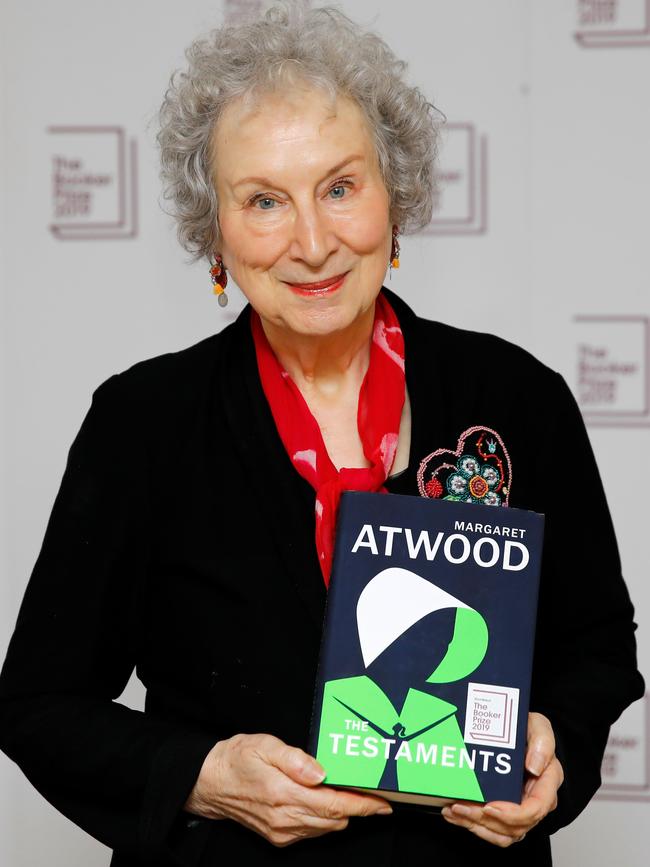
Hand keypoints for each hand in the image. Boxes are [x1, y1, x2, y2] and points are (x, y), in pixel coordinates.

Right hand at [183, 732, 392, 846]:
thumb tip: (322, 772)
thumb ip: (296, 759)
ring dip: (342, 814)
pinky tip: (325, 803)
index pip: (334, 805)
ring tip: (353, 795)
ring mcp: (281, 831)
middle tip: (375, 795)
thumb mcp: (265, 745)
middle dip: (358, 809)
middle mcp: (285, 818)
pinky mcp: (278, 836)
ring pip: (325, 828)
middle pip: (335, 819)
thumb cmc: (237, 759)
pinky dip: (325, 820)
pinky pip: (311, 831)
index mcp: (284, 794)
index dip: (362, 805)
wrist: (209, 782)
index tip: (382, 803)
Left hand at [441, 711, 563, 846]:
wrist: (513, 731)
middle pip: (515, 826)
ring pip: (502, 833)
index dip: (512, 815)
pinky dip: (473, 825)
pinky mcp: (506, 813)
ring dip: (475, 825)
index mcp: (547, 783)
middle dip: (486, 820)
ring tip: (454, 810)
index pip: (535, 809)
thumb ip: (542, 743)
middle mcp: (536, 801)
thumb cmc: (528, 730)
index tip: (489, 807)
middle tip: (461, 806)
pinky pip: (493, 829)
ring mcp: (521, 810)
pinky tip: (455, 814)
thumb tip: (534, 767)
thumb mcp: (539, 727)